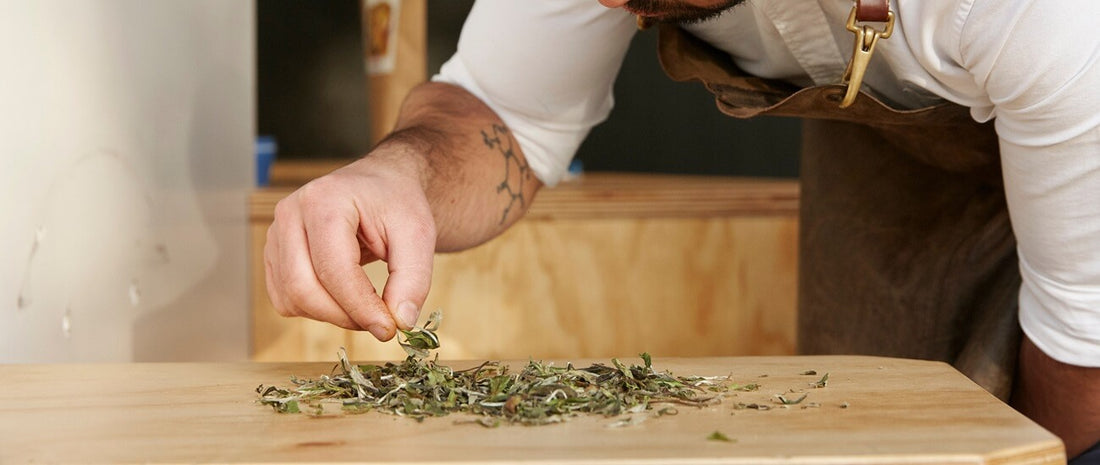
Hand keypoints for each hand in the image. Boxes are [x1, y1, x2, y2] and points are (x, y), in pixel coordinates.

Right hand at [263, 156, 435, 340]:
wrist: (380, 185)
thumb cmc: (396, 203)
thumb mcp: (418, 234)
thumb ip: (413, 278)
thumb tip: (401, 320)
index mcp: (324, 200)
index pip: (334, 269)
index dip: (361, 307)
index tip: (389, 328)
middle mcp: (290, 214)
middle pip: (303, 288)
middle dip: (344, 316)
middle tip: (380, 322)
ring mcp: (276, 234)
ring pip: (292, 298)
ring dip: (331, 315)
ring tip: (365, 304)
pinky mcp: (274, 254)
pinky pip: (285, 299)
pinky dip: (315, 310)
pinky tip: (343, 297)